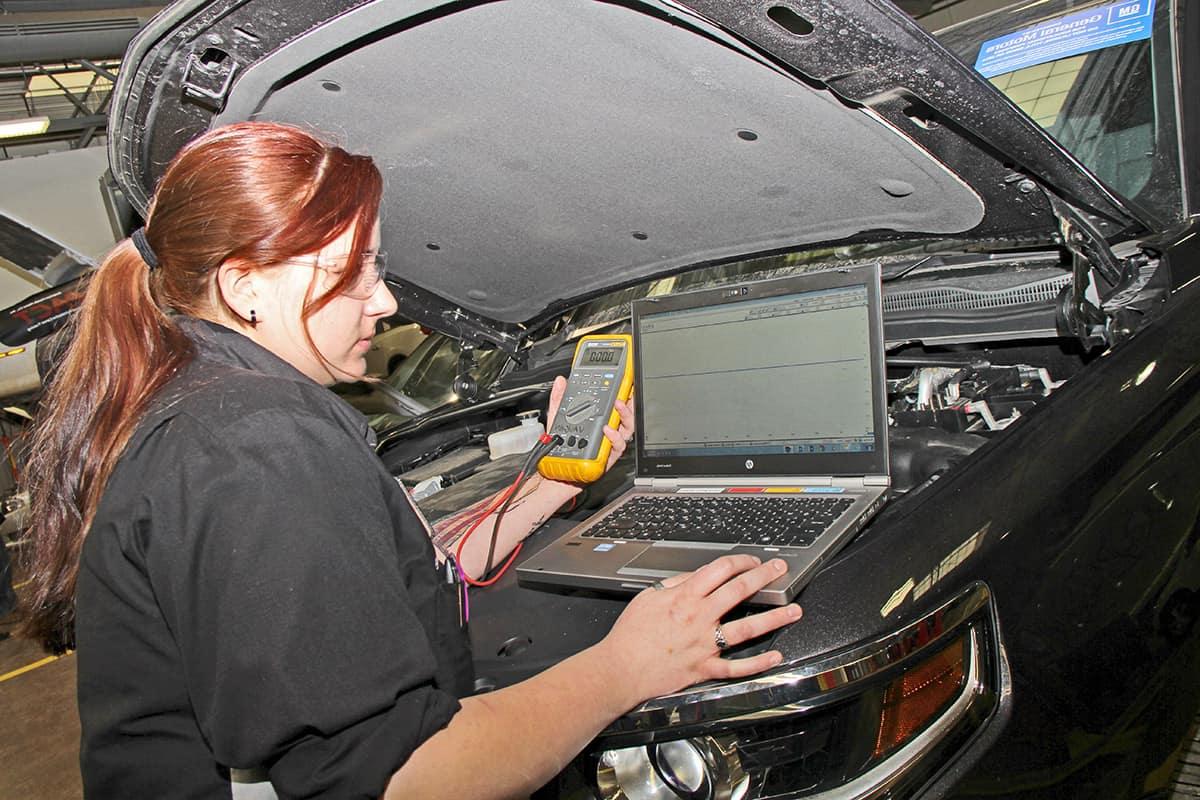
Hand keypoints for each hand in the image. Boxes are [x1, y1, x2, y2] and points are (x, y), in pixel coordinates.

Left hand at [545, 376, 635, 472]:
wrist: (559, 471)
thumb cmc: (561, 448)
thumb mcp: (558, 418)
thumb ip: (559, 399)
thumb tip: (561, 381)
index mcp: (598, 419)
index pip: (613, 402)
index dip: (622, 389)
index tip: (624, 377)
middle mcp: (607, 429)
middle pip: (626, 413)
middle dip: (629, 400)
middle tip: (625, 390)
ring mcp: (609, 442)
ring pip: (627, 427)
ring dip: (625, 415)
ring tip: (618, 406)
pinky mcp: (608, 455)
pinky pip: (618, 445)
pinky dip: (614, 437)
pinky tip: (607, 430)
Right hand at [598, 555, 801, 704]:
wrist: (620, 669)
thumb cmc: (630, 634)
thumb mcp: (648, 596)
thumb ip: (675, 584)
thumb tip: (696, 576)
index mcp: (685, 597)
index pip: (720, 570)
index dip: (740, 561)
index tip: (752, 559)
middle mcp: (699, 618)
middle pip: (739, 591)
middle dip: (764, 577)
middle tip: (780, 569)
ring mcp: (705, 645)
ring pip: (746, 628)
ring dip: (773, 618)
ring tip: (793, 610)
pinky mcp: (705, 668)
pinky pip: (737, 667)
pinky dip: (758, 663)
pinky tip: (775, 655)